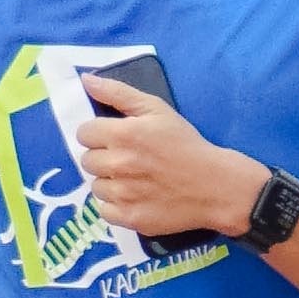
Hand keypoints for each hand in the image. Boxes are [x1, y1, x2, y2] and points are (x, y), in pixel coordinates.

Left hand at [73, 74, 266, 239]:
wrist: (215, 185)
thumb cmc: (186, 143)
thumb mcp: (157, 109)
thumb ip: (118, 93)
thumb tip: (86, 80)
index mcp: (123, 134)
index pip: (84, 133)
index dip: (99, 133)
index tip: (116, 138)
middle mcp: (118, 164)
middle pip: (87, 160)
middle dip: (104, 157)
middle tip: (128, 158)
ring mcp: (123, 194)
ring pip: (96, 186)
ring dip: (110, 182)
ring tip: (135, 179)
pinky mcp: (129, 218)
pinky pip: (104, 211)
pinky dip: (116, 205)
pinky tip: (135, 197)